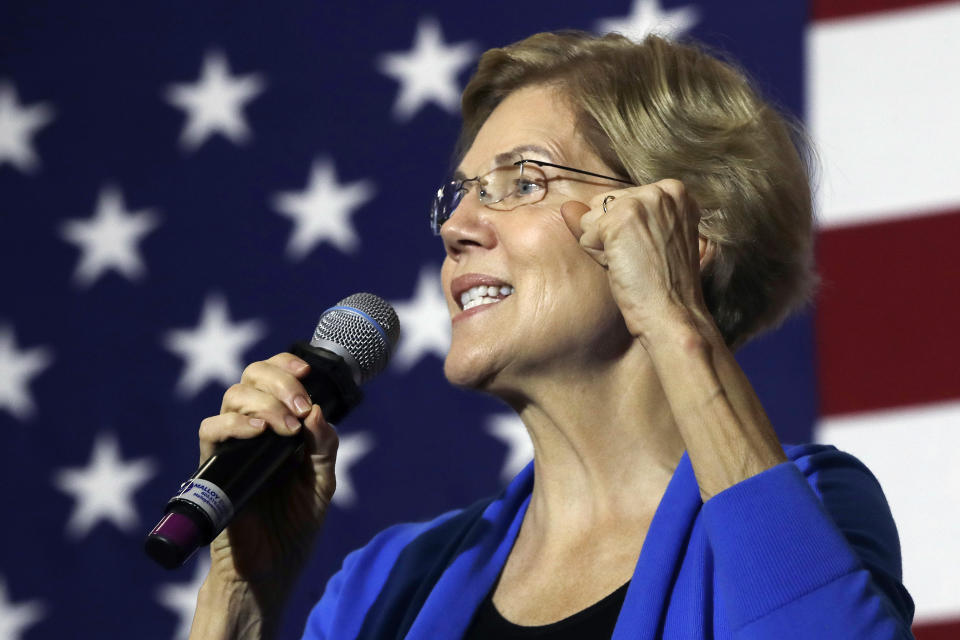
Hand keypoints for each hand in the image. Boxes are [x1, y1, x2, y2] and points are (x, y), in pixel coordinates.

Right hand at [197, 352, 337, 595]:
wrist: (270, 569)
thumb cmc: (295, 527)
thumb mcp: (321, 484)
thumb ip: (323, 448)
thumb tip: (317, 411)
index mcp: (282, 428)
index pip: (275, 378)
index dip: (286, 365)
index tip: (306, 371)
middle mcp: (255, 430)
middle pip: (252, 377)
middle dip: (279, 380)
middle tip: (299, 406)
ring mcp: (233, 446)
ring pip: (233, 396)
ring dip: (263, 401)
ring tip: (285, 427)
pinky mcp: (214, 466)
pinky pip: (211, 429)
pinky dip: (235, 423)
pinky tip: (258, 431)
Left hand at [560, 179, 713, 343]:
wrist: (673, 313)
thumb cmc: (662, 282)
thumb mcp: (644, 238)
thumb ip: (608, 217)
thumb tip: (567, 207)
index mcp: (674, 191)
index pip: (622, 199)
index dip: (627, 230)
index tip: (649, 249)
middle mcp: (659, 190)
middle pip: (603, 205)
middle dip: (612, 234)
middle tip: (640, 259)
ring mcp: (638, 203)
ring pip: (590, 220)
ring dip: (604, 246)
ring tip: (633, 263)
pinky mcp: (617, 222)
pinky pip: (585, 238)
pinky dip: (598, 258)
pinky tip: (622, 269)